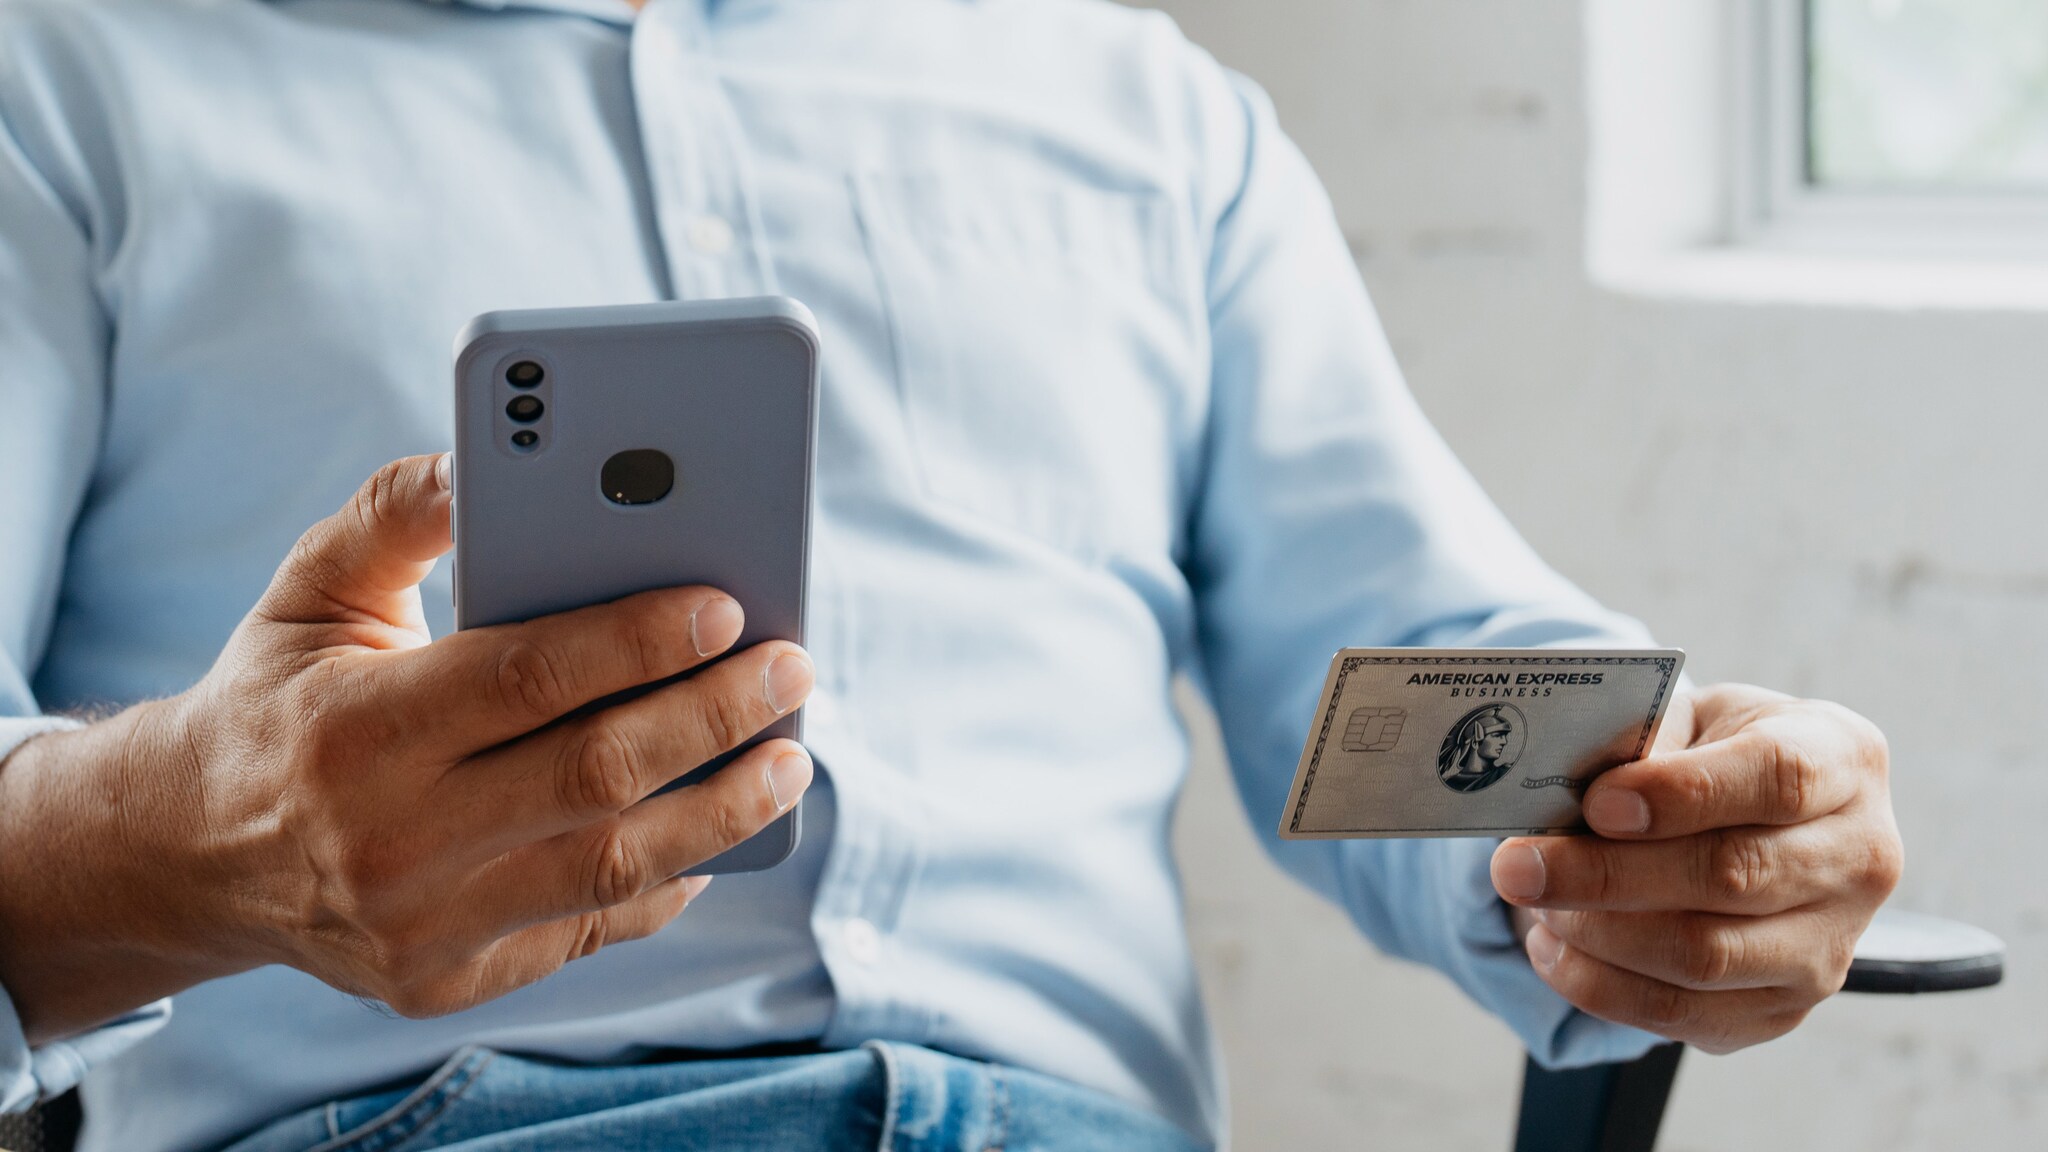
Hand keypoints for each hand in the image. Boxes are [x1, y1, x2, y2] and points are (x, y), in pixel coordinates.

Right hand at [0, 455, 815, 1040]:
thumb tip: (481, 452)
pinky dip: (665, 882)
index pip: (527, 677)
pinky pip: (587, 931)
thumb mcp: (310, 588)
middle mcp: (386, 836)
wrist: (187, 853)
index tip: (730, 604)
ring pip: (610, 867)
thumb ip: (396, 514)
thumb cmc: (278, 696)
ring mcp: (418, 923)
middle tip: (792, 669)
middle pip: (593, 775)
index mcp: (355, 725)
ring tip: (789, 757)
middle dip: (714, 717)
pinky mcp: (443, 982)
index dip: (639, 639)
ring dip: (723, 811)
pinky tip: (717, 831)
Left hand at [1490, 684, 1901, 1053]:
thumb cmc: (1709, 751)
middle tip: (1516, 866)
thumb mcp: (1688, 716)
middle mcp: (1860, 858)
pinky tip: (1551, 947)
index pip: (1775, 778)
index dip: (1682, 796)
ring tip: (1530, 898)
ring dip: (1597, 933)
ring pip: (1705, 956)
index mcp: (1843, 758)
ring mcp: (1831, 946)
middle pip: (1732, 877)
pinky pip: (1684, 1015)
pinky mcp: (1784, 1009)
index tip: (1598, 804)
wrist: (1749, 815)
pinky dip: (1601, 986)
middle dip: (1607, 875)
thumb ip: (1644, 741)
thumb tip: (1575, 792)